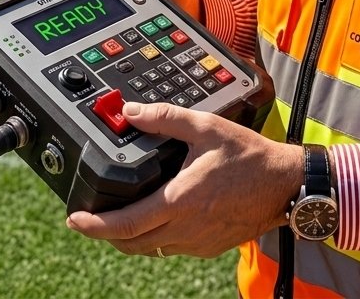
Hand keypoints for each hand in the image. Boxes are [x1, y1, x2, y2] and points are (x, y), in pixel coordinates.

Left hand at [65, 101, 302, 257]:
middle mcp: (185, 228)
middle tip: (88, 218)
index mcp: (180, 200)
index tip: (74, 220)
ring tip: (116, 217)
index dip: (94, 225)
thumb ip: (165, 118)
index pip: (125, 224)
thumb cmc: (249, 157)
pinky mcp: (208, 247)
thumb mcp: (206, 127)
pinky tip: (155, 217)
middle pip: (130, 244)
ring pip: (150, 249)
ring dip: (128, 237)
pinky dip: (154, 238)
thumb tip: (131, 112)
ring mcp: (197, 242)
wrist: (285, 185)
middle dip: (104, 234)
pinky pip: (171, 248)